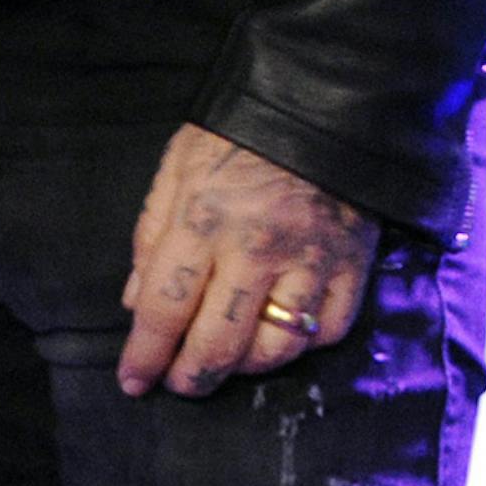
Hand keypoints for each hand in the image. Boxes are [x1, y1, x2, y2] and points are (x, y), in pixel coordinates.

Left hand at [119, 125, 379, 397]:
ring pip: (276, 349)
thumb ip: (153, 233)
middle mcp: (256, 247)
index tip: (132, 383)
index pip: (165, 307)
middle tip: (179, 385)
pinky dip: (303, 345)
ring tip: (226, 361)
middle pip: (219, 343)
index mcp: (203, 217)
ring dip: (244, 368)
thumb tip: (136, 303)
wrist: (320, 100)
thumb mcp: (177, 164)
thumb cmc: (236, 131)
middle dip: (192, 378)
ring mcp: (309, 261)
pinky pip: (327, 333)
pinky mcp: (353, 267)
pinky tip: (280, 336)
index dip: (145, 355)